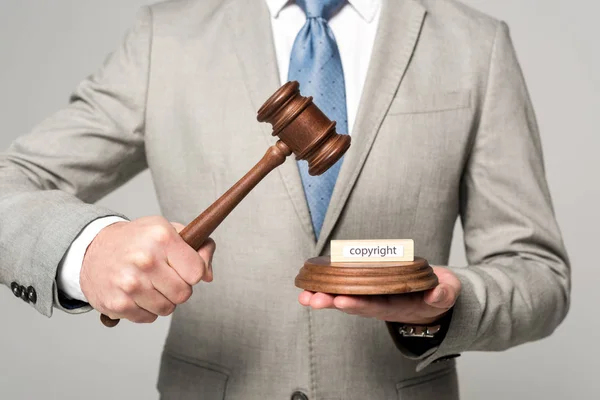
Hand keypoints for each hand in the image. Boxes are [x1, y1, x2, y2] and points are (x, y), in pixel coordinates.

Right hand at [80, 216, 215, 322]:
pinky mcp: (118, 304)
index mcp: (161, 237)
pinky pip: (149, 318)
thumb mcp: (166, 230)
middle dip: (178, 287)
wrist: (90, 249)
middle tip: (164, 277)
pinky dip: (145, 309)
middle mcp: (145, 260)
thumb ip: (195, 249)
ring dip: (162, 300)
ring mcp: (130, 283)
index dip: (194, 272)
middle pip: (184, 293)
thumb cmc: (135, 240)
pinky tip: (135, 293)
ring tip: (149, 284)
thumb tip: (208, 275)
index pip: (197, 271)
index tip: (184, 268)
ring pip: (167, 308)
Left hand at [298, 267, 460, 323]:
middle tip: (311, 300)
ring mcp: (373, 296)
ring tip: (303, 295)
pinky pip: (346, 285)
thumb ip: (444, 294)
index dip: (358, 304)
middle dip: (331, 302)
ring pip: (345, 296)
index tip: (340, 300)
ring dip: (324, 295)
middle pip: (353, 304)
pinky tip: (311, 281)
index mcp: (398, 306)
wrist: (434, 294)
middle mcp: (381, 304)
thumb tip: (438, 293)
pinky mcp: (368, 286)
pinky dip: (329, 284)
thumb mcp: (447, 294)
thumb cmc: (439, 293)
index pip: (375, 306)